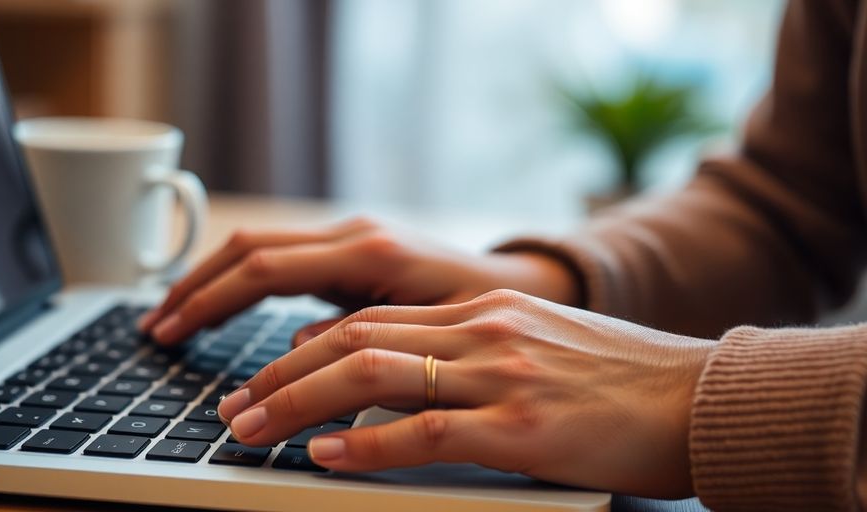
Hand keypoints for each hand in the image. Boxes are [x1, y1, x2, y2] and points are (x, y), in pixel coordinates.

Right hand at [140, 218, 579, 344]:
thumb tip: (293, 350)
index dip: (208, 301)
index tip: (170, 332)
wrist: (524, 284)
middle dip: (195, 288)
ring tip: (172, 317)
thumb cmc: (484, 311)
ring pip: (259, 248)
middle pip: (248, 250)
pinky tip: (221, 306)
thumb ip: (359, 337)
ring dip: (210, 282)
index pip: (263, 269)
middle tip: (155, 327)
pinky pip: (281, 258)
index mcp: (367, 251)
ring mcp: (350, 236)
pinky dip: (241, 282)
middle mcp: (353, 234)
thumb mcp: (426, 329)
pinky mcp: (352, 249)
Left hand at [217, 289, 713, 497]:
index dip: (302, 349)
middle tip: (235, 407)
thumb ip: (467, 349)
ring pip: (372, 375)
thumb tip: (397, 373)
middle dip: (280, 375)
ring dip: (297, 403)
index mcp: (481, 310)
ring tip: (251, 429)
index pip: (368, 320)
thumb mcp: (535, 343)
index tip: (262, 377)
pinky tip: (324, 457)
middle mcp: (482, 330)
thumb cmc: (619, 379)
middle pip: (353, 340)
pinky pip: (425, 431)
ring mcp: (502, 374)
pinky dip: (365, 444)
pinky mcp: (523, 425)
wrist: (701, 396)